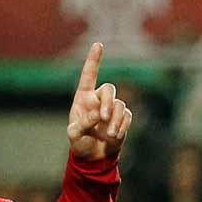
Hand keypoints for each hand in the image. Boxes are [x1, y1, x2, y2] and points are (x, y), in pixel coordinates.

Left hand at [68, 42, 131, 160]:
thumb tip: (97, 115)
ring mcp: (111, 108)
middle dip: (108, 102)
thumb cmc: (80, 143)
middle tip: (103, 118)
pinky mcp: (122, 118)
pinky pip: (127, 115)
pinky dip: (122, 125)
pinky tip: (114, 136)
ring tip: (109, 134)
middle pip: (109, 89)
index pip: (89, 75)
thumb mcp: (74, 135)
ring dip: (115, 119)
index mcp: (83, 98)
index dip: (94, 60)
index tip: (98, 44)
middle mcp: (98, 100)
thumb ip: (83, 124)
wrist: (93, 157)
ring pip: (119, 104)